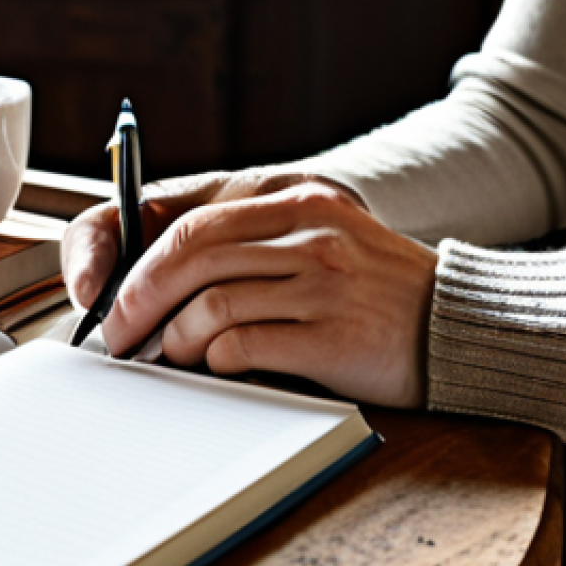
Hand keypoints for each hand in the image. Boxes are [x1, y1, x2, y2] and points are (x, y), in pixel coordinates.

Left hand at [62, 174, 437, 406]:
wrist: (456, 322)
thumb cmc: (372, 287)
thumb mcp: (316, 240)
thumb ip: (248, 248)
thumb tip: (158, 287)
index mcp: (294, 200)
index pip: (190, 220)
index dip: (135, 257)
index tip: (108, 292)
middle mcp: (307, 230)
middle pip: (189, 256)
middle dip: (137, 301)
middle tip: (119, 335)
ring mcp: (322, 281)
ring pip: (209, 304)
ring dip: (174, 339)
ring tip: (171, 356)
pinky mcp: (334, 334)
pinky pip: (245, 345)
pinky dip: (215, 360)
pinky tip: (219, 365)